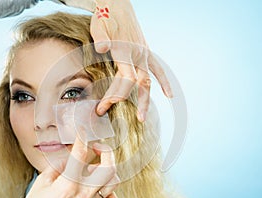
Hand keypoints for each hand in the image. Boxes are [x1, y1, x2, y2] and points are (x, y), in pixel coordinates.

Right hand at [13, 137, 118, 197]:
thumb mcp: (42, 182)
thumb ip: (59, 165)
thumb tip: (71, 155)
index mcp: (67, 185)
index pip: (80, 154)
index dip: (82, 138)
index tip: (82, 132)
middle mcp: (83, 194)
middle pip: (108, 167)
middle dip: (106, 151)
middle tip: (97, 147)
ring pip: (114, 182)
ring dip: (107, 169)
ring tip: (96, 166)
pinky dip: (110, 190)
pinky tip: (100, 186)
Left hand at [90, 0, 172, 121]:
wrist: (117, 5)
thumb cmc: (105, 17)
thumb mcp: (99, 26)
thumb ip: (101, 38)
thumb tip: (103, 48)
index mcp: (125, 50)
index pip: (126, 79)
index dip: (117, 95)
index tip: (104, 106)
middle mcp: (137, 54)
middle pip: (138, 83)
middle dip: (130, 101)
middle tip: (124, 117)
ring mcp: (144, 53)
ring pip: (148, 80)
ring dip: (145, 99)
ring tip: (142, 117)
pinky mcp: (146, 52)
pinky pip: (158, 68)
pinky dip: (164, 81)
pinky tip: (169, 94)